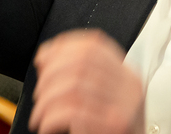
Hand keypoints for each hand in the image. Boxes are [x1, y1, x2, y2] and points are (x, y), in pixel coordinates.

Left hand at [29, 29, 144, 133]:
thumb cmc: (109, 133)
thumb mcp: (102, 102)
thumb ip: (83, 80)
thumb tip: (46, 57)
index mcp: (127, 76)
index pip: (95, 45)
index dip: (63, 47)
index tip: (44, 58)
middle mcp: (130, 87)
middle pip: (82, 61)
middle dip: (50, 75)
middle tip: (40, 95)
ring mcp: (125, 106)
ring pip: (74, 85)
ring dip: (47, 101)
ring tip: (41, 116)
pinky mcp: (115, 125)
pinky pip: (72, 112)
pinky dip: (50, 119)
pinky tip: (48, 127)